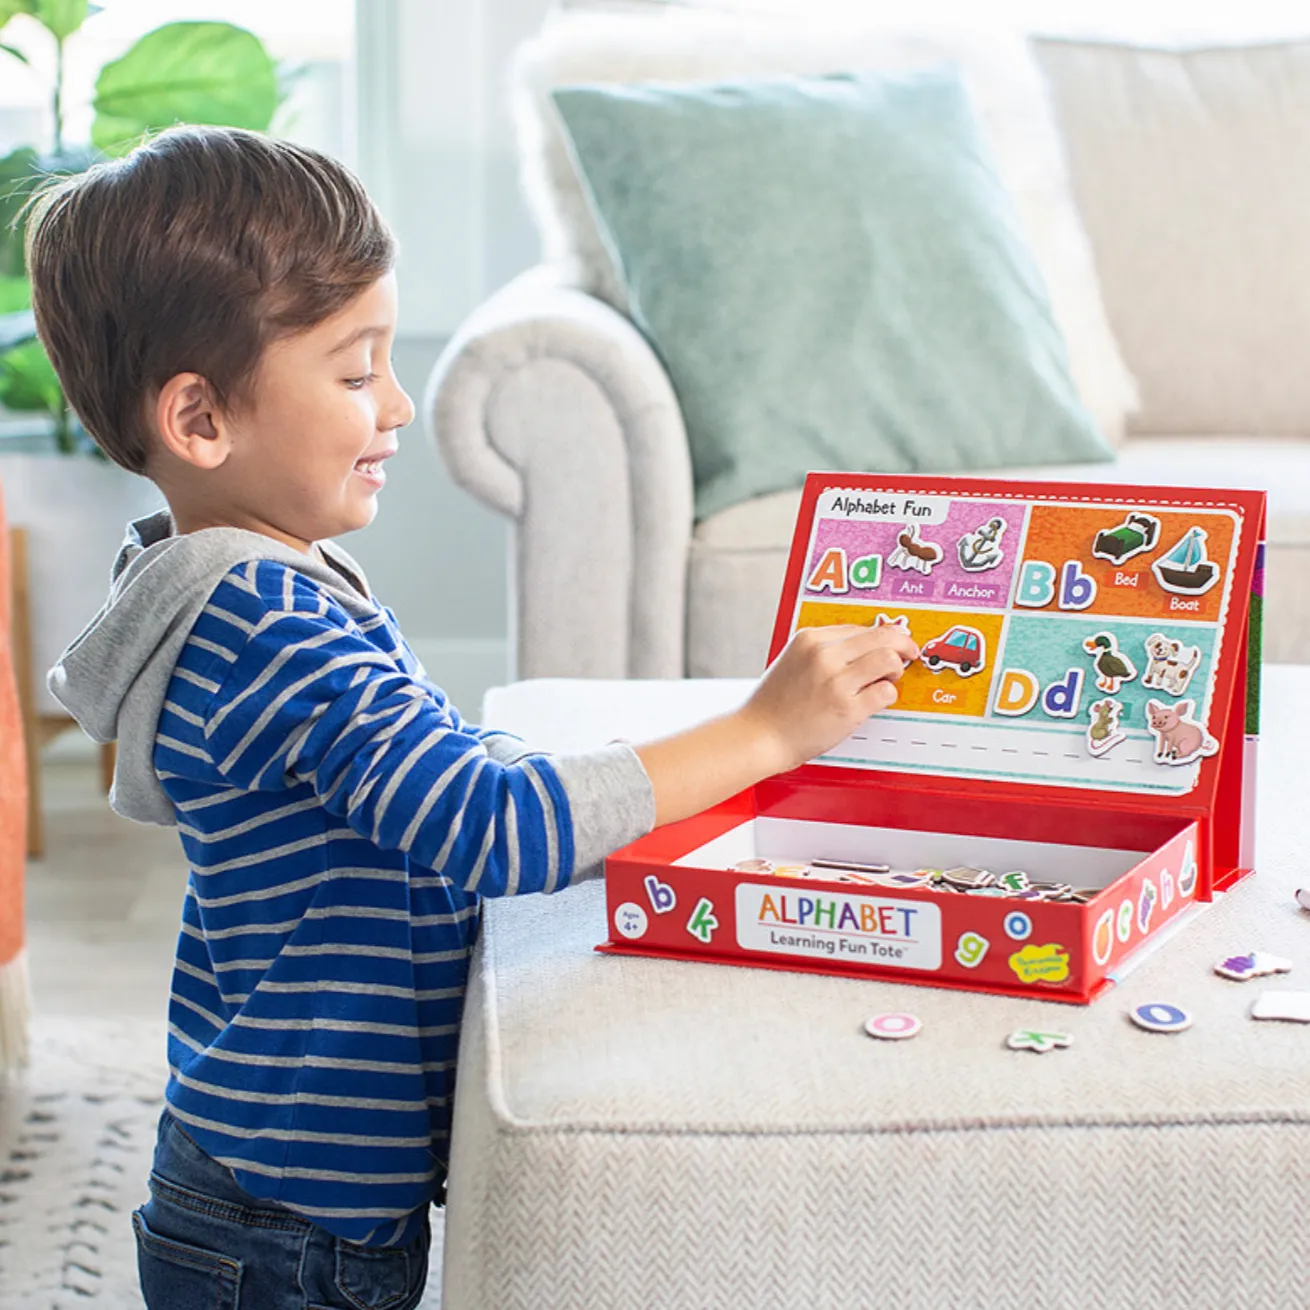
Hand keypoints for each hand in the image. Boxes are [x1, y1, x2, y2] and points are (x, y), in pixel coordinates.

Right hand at [738, 623, 918, 773]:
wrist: (759, 735)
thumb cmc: (773, 705)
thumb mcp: (791, 661)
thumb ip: (822, 651)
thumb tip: (861, 647)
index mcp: (809, 639)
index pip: (859, 627)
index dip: (882, 634)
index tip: (892, 640)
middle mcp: (824, 655)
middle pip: (882, 636)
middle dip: (903, 644)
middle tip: (909, 653)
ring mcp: (836, 681)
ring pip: (889, 660)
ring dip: (896, 669)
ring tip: (889, 679)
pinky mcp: (848, 708)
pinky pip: (886, 692)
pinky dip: (887, 696)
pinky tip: (875, 701)